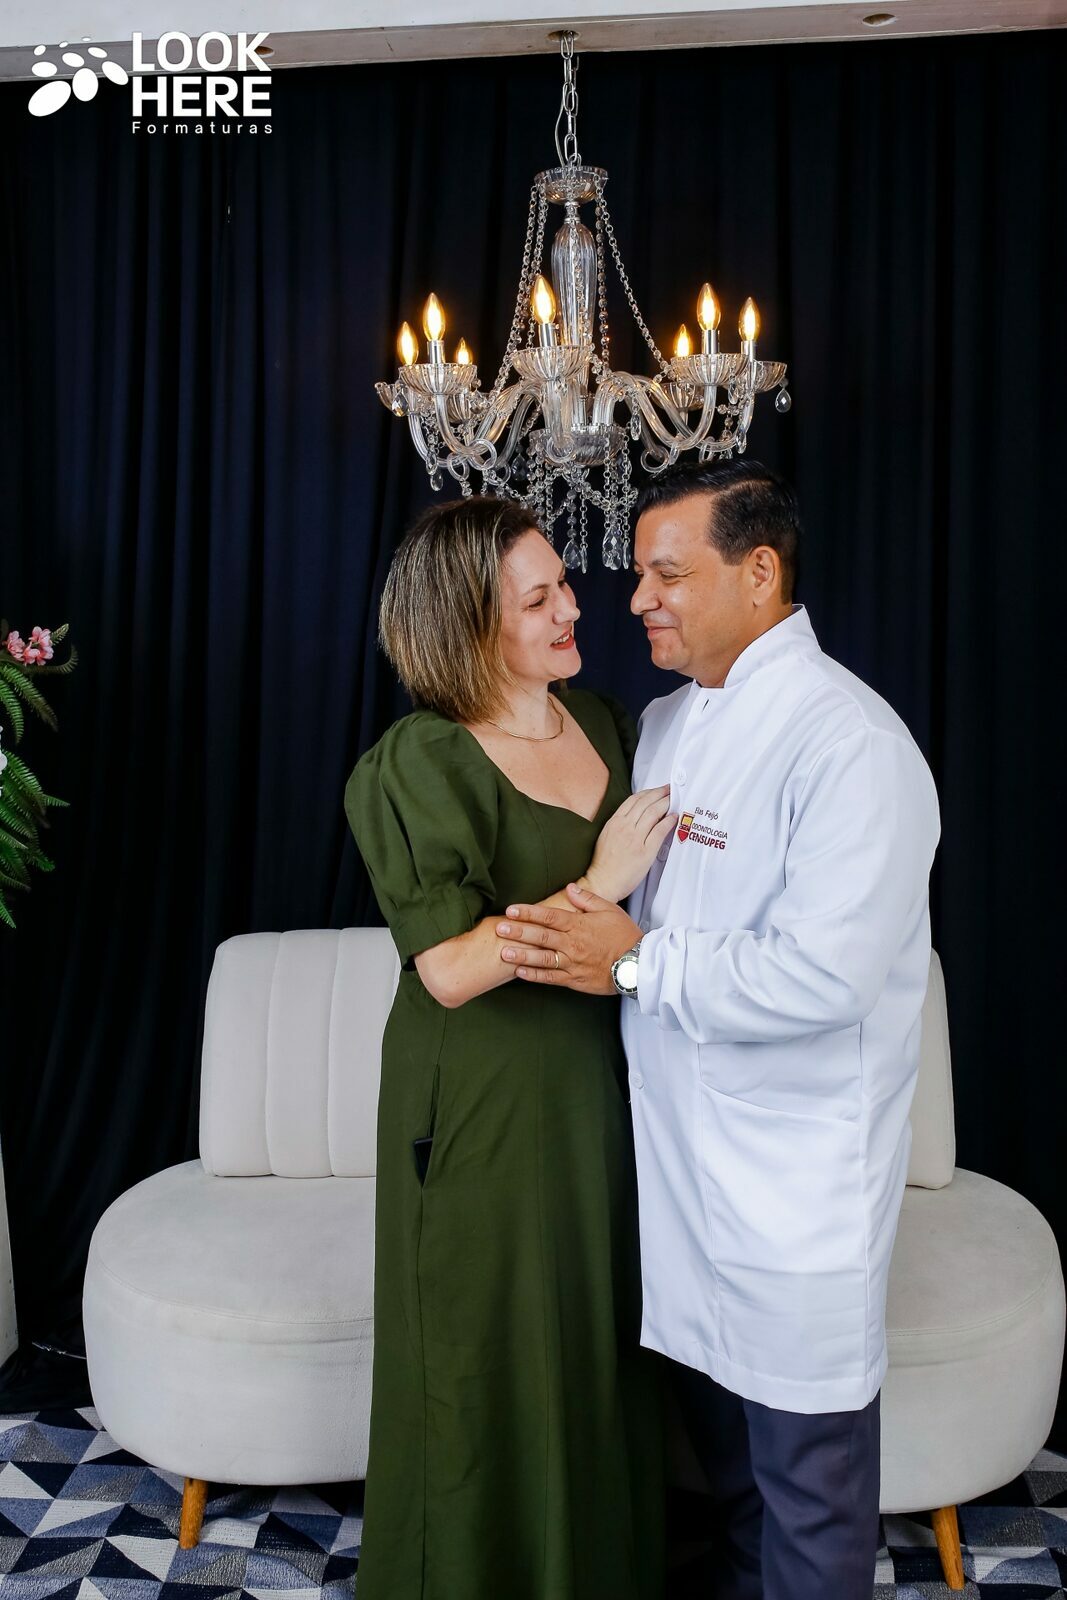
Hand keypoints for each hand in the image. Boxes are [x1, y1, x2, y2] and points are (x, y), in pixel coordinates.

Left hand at [496, 882, 641, 993]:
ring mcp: (572, 963)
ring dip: (522, 955)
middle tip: (500, 928)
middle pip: (541, 936)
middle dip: (518, 932)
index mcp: (579, 925)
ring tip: (503, 952)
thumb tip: (570, 888)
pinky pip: (551, 978)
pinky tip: (519, 972)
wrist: (637, 965)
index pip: (549, 916)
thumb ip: (587, 899)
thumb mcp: (609, 910)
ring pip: (542, 958)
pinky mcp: (574, 979)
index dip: (529, 912)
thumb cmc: (624, 935)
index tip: (512, 910)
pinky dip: (534, 975)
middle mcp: (572, 944)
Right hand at [585, 785, 676, 901]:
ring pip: (653, 812)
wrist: (602, 882)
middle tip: (669, 789)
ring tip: (673, 800)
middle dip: (660, 793)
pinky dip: (668, 821)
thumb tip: (635, 817)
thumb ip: (619, 824)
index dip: (648, 792)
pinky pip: (660, 831)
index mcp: (614, 822)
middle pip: (645, 802)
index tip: (656, 789)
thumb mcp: (606, 836)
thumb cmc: (604, 864)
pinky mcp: (645, 851)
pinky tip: (674, 818)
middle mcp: (624, 827)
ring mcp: (635, 838)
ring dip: (666, 803)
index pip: (633, 799)